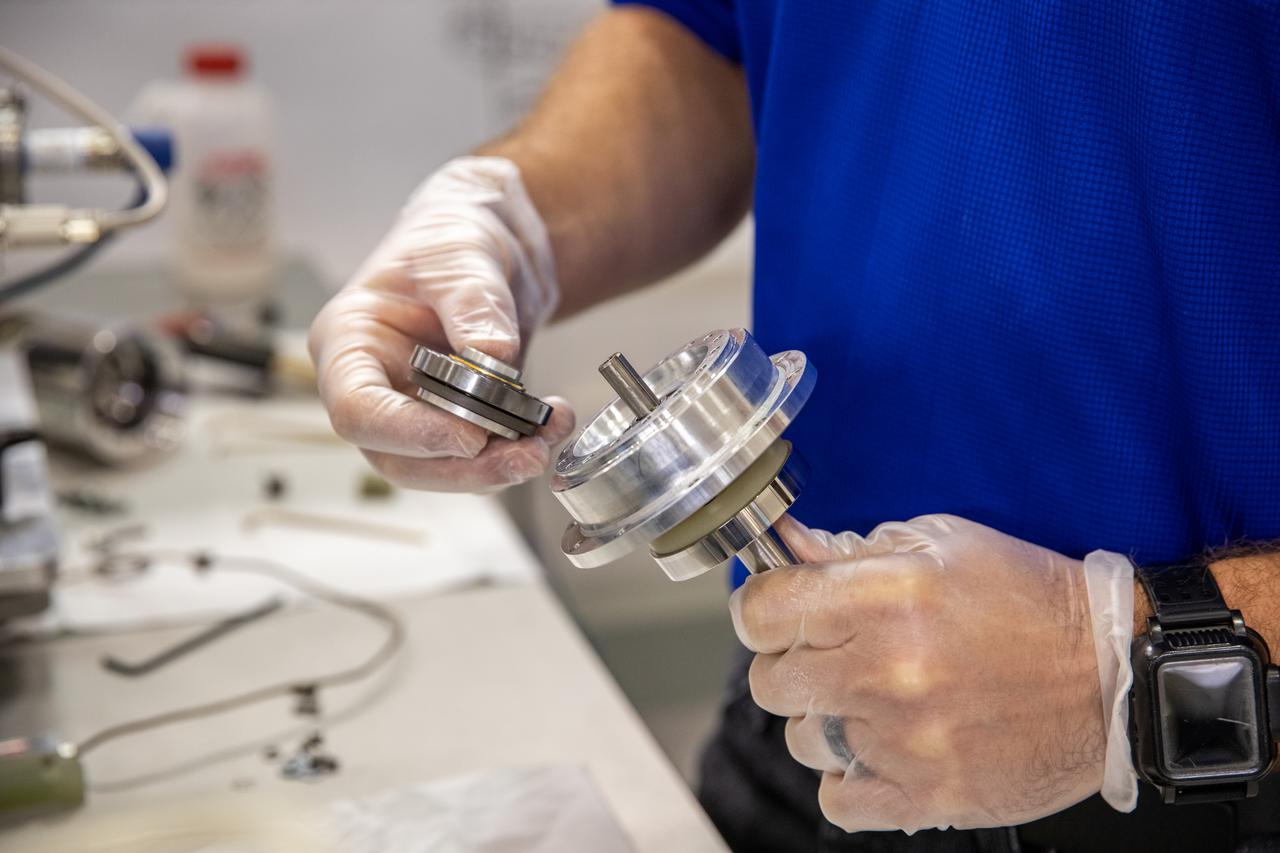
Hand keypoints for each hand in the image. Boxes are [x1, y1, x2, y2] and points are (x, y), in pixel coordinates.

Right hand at [309, 157, 574, 491]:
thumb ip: (473, 303)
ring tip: (547, 438)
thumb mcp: (461, 255)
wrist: (490, 247)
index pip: (357, 411)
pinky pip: (479, 458)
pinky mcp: (456, 423)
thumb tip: (493, 357)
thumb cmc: (450, 241)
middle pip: (400, 459)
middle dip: (466, 468)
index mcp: (349, 345)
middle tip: (525, 456)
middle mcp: (375, 388)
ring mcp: (414, 412)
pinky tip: (553, 423)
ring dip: (498, 467)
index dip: (410, 434)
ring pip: (441, 469)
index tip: (469, 436)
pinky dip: (517, 451)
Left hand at [731, 514, 1107, 831]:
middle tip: (830, 656)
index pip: (762, 610)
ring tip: (870, 702)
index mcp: (887, 597)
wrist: (1112, 676)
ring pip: (801, 740)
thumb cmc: (1030, 601)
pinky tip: (880, 748)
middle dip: (790, 663)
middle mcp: (888, 669)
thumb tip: (786, 548)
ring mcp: (905, 740)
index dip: (760, 607)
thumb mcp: (943, 544)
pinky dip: (849, 778)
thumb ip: (853, 549)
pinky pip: (837, 799)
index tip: (774, 612)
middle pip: (769, 680)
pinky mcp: (928, 794)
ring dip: (824, 720)